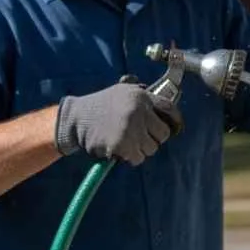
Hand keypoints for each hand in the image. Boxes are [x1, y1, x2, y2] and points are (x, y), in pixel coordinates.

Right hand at [54, 82, 182, 164]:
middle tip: (140, 137)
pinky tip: (120, 149)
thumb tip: (163, 105)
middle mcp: (139, 110)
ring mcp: (131, 128)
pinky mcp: (123, 145)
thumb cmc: (99, 106)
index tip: (175, 126)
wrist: (75, 119)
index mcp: (141, 96)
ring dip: (142, 149)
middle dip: (154, 138)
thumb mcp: (121, 90)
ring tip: (127, 142)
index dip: (175, 119)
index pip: (169, 108)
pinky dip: (131, 157)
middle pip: (164, 133)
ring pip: (152, 148)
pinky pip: (138, 158)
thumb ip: (141, 94)